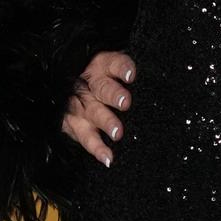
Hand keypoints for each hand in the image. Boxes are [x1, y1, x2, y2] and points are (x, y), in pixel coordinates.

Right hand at [62, 49, 134, 165]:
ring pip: (92, 112)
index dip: (121, 68)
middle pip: (101, 88)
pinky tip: (108, 158)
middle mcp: (89, 84)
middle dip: (113, 95)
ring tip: (117, 133)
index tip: (130, 75)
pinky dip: (96, 148)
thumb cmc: (101, 82)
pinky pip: (84, 137)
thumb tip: (151, 83)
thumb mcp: (109, 72)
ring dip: (105, 122)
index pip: (112, 63)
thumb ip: (123, 75)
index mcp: (101, 66)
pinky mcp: (72, 124)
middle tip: (125, 103)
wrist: (69, 91)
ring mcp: (79, 105)